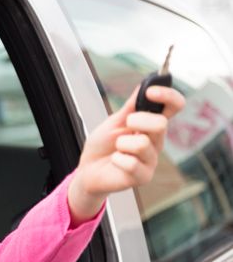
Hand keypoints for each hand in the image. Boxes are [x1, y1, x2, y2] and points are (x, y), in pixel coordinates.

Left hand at [68, 86, 185, 224]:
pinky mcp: (144, 176)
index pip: (174, 106)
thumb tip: (146, 84)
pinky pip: (131, 162)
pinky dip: (117, 160)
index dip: (168, 96)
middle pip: (161, 123)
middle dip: (137, 121)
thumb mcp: (115, 120)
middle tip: (125, 127)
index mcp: (151, 125)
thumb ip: (131, 105)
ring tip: (117, 150)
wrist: (88, 169)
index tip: (151, 91)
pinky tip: (115, 162)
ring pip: (142, 144)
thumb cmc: (102, 145)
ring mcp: (151, 160)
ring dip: (122, 144)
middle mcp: (156, 142)